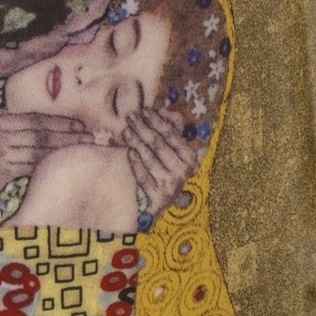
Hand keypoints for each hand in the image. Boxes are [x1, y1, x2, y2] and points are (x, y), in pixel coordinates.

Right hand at [0, 108, 93, 222]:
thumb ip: (16, 144)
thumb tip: (46, 143)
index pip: (33, 118)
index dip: (58, 122)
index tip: (81, 125)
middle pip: (39, 127)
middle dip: (68, 130)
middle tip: (92, 133)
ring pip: (39, 141)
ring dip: (66, 143)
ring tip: (86, 145)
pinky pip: (31, 159)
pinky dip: (50, 159)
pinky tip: (66, 161)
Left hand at [121, 105, 198, 221]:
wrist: (160, 205)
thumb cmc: (167, 171)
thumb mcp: (174, 151)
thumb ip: (171, 129)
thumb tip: (163, 110)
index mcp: (190, 159)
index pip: (172, 135)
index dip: (157, 121)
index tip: (144, 111)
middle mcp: (183, 172)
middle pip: (158, 144)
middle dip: (142, 128)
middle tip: (130, 117)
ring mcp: (171, 185)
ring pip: (150, 159)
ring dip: (136, 142)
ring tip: (126, 131)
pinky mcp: (158, 197)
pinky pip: (143, 176)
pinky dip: (136, 163)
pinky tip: (129, 152)